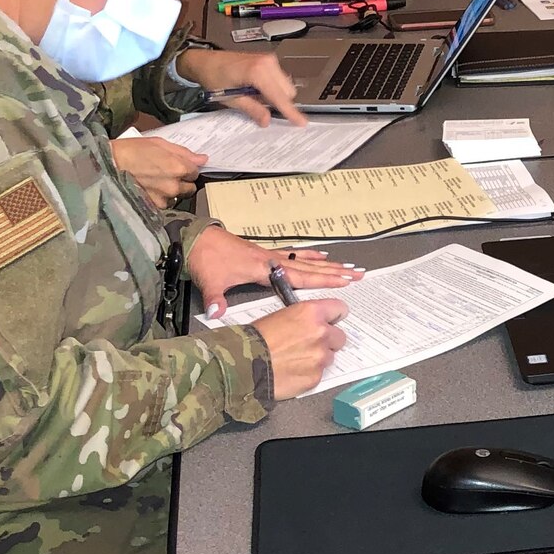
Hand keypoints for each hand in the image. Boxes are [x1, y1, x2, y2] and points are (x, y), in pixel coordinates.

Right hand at [112, 134, 205, 209]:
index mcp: (178, 167)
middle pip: (190, 188)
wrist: (108, 165)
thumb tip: (203, 159)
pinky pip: (164, 204)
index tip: (177, 166)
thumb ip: (184, 153)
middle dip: (182, 182)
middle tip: (167, 175)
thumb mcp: (159, 143)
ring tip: (155, 182)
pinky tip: (149, 189)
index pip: (195, 172)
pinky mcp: (154, 207)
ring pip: (177, 197)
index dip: (187, 169)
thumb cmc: (132, 150)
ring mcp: (164, 198)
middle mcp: (174, 185)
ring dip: (171, 192)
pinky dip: (160, 198)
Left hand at [178, 47, 307, 125]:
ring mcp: (269, 60)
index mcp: (257, 72)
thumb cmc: (213, 76)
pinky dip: (272, 88)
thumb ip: (252, 109)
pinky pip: (279, 79)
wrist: (204, 61)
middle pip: (287, 91)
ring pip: (285, 86)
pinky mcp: (268, 60)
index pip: (279, 96)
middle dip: (279, 103)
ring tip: (254, 95)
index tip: (301, 122)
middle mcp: (267, 63)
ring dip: (275, 95)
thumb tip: (266, 120)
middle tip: (259, 107)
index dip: (289, 111)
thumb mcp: (231, 98)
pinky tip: (256, 89)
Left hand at [187, 228, 363, 319]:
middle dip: (334, 272)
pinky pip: (293, 255)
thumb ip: (216, 299)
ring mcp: (269, 255)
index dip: (322, 280)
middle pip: (309, 267)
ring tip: (347, 266)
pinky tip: (319, 255)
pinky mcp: (263, 253)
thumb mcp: (209, 281)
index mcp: (263, 268)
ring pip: (304, 260)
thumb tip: (217, 314)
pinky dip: (308, 256)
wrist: (195, 238)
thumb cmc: (205, 259)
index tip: (344, 281)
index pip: (299, 276)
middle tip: (357, 273)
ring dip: (326, 264)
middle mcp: (271, 259)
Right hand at [254, 299, 350, 398]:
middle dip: (328, 340)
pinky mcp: (316, 377)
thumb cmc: (256, 339)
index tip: (332, 320)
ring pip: (330, 356)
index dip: (335, 316)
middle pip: (339, 336)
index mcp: (311, 312)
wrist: (244, 365)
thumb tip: (314, 322)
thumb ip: (304, 318)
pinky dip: (309, 373)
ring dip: (318, 357)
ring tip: (297, 359)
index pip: (340, 309)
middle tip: (309, 344)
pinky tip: (293, 370)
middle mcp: (321, 333)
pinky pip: (319, 373)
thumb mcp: (280, 315)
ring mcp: (320, 357)